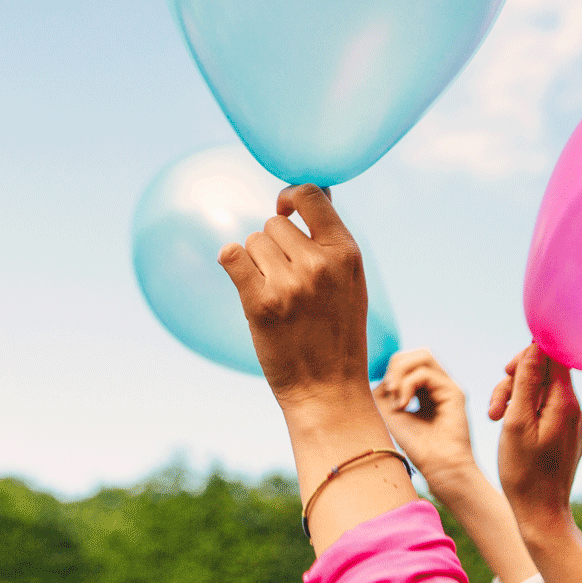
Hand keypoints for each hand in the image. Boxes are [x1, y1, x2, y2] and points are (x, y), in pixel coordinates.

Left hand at [219, 185, 416, 551]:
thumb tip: (318, 191)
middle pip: (273, 223)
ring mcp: (289, 283)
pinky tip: (241, 276)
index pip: (310, 194)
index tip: (284, 209)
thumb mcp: (350, 279)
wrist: (327, 391)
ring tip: (276, 293)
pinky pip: (231, 256)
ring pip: (253, 241)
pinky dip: (231, 262)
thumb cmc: (337, 332)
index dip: (290, 197)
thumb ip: (332, 237)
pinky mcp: (260, 303)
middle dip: (274, 245)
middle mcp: (319, 263)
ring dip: (256, 262)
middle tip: (287, 279)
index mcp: (346, 252)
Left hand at [373, 349, 475, 491]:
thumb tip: (385, 375)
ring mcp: (448, 386)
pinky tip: (404, 404)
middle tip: (390, 391)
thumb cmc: (418, 446)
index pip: (409, 361)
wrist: (439, 468)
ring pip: (423, 355)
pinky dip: (408, 384)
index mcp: (426, 389)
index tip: (386, 394)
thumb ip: (386, 390)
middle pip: (417, 353)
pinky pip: (425, 373)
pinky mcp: (454, 392)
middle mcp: (439, 384)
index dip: (393, 370)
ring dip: (401, 372)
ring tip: (397, 398)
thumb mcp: (392, 413)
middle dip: (396, 366)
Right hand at [489, 343, 581, 539]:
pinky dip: (525, 414)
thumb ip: (526, 382)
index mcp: (565, 403)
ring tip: (495, 421)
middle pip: (543, 374)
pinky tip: (510, 431)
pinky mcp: (566, 436)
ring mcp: (572, 424)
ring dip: (515, 400)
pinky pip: (546, 410)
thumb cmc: (524, 472)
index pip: (553, 356)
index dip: (527, 356)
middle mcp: (575, 410)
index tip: (507, 373)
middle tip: (494, 408)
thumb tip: (534, 347)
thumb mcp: (517, 422)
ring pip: (541, 393)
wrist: (541, 515)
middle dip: (514, 383)